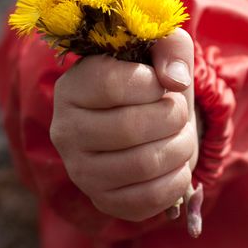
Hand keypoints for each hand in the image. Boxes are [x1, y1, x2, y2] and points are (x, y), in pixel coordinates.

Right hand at [50, 28, 198, 221]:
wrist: (147, 124)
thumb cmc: (151, 82)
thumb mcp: (160, 50)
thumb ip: (170, 48)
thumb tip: (176, 81)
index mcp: (73, 88)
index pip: (112, 85)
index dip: (152, 85)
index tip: (162, 84)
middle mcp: (66, 130)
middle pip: (130, 127)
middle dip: (172, 117)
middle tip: (178, 111)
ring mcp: (81, 170)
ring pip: (144, 164)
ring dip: (180, 147)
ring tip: (181, 135)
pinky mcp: (103, 199)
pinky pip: (149, 197)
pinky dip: (177, 178)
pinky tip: (177, 163)